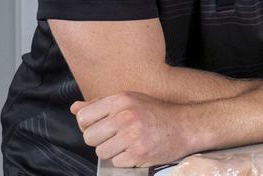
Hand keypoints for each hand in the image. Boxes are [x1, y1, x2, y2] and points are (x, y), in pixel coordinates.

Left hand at [71, 91, 198, 166]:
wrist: (187, 126)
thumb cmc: (156, 113)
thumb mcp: (130, 100)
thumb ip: (100, 104)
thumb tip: (75, 108)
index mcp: (120, 100)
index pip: (83, 118)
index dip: (89, 126)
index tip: (102, 127)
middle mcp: (125, 116)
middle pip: (89, 137)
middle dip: (100, 141)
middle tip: (117, 137)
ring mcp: (132, 136)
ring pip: (101, 152)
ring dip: (113, 152)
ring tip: (129, 143)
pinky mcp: (139, 153)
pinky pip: (117, 163)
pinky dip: (125, 160)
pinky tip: (138, 150)